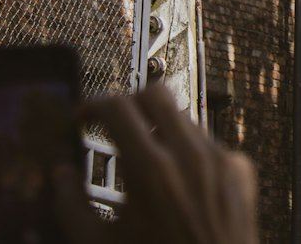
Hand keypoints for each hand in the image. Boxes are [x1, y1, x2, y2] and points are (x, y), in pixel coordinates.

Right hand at [54, 85, 256, 243]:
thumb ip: (70, 207)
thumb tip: (60, 173)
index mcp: (152, 170)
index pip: (118, 107)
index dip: (93, 106)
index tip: (84, 116)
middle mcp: (190, 155)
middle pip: (156, 94)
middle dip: (130, 103)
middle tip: (114, 124)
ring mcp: (220, 157)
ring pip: (185, 119)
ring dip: (160, 131)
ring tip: (145, 165)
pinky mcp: (240, 168)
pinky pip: (209, 146)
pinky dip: (189, 156)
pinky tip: (180, 188)